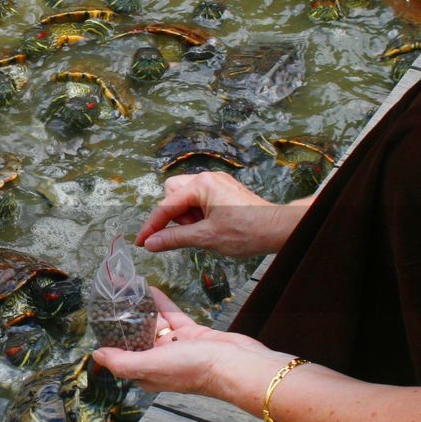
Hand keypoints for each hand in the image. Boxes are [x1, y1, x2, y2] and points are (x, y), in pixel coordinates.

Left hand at [93, 287, 272, 396]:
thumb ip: (124, 362)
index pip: (123, 356)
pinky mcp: (192, 334)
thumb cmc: (195, 368)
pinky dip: (162, 303)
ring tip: (127, 289)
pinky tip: (150, 288)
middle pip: (137, 337)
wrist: (238, 364)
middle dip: (124, 319)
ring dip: (142, 308)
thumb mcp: (152, 365)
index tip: (100, 319)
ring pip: (154, 324)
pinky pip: (172, 316)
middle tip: (111, 298)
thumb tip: (98, 355)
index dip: (111, 340)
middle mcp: (161, 361)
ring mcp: (177, 347)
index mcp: (148, 373)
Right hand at [135, 172, 307, 257]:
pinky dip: (198, 214)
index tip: (142, 242)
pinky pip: (199, 200)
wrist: (278, 229)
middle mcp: (207, 178)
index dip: (152, 226)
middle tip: (190, 231)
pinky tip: (211, 227)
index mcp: (201, 185)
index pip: (166, 206)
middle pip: (172, 193)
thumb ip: (174, 238)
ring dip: (186, 216)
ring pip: (185, 197)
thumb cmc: (247, 231)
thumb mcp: (206, 237)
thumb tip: (151, 243)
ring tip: (204, 231)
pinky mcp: (224, 191)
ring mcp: (217, 183)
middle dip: (174, 214)